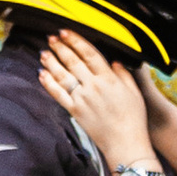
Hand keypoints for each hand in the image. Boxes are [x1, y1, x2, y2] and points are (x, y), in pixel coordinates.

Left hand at [39, 28, 151, 167]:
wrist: (126, 143)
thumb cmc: (133, 119)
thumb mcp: (134, 92)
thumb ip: (124, 74)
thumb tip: (114, 61)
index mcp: (109, 79)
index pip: (89, 53)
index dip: (76, 41)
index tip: (66, 32)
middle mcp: (94, 86)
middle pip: (73, 62)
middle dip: (60, 47)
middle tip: (51, 37)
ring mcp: (82, 99)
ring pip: (62, 76)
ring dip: (51, 62)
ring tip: (43, 53)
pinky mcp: (75, 112)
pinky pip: (58, 95)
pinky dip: (49, 84)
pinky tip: (42, 74)